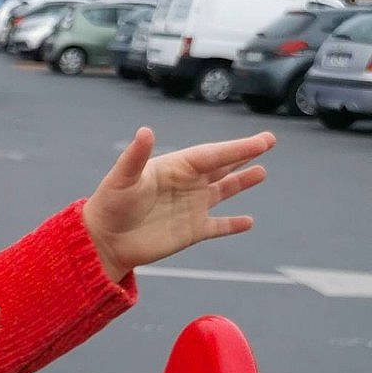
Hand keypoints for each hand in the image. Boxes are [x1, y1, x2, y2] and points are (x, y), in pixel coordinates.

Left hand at [82, 126, 274, 284]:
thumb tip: (145, 131)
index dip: (237, 148)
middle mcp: (186, 184)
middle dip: (244, 154)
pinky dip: (232, 225)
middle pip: (221, 166)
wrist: (103, 242)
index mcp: (174, 168)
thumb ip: (135, 156)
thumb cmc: (109, 206)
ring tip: (262, 172)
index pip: (212, 155)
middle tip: (269, 140)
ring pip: (222, 191)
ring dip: (242, 182)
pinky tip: (248, 221)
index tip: (262, 141)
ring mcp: (190, 207)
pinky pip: (217, 226)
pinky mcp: (190, 231)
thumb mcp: (122, 178)